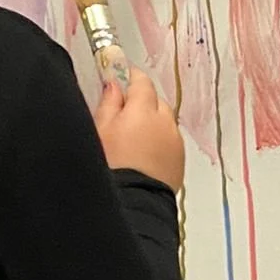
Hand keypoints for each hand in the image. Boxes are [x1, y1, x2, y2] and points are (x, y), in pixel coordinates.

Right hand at [94, 69, 184, 191]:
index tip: (120, 76)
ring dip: (152, 124)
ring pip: (164, 123)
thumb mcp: (99, 130)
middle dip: (141, 103)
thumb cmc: (112, 167)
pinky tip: (143, 155)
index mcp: (144, 110)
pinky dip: (159, 142)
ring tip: (131, 140)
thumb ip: (109, 103)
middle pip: (155, 102)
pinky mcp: (179, 160)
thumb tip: (115, 86)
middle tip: (121, 113)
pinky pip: (169, 142)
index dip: (130, 76)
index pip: (141, 82)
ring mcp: (175, 142)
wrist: (133, 203)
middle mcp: (165, 122)